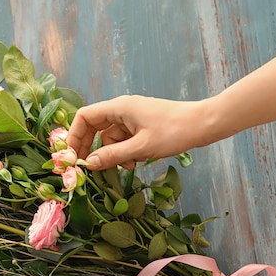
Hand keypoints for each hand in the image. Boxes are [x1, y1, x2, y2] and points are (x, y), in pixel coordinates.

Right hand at [66, 95, 214, 169]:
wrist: (204, 124)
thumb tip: (88, 164)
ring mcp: (131, 118)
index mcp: (119, 107)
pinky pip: (123, 140)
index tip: (72, 156)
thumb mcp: (141, 148)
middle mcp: (122, 110)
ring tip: (127, 166)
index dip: (74, 135)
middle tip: (87, 167)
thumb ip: (112, 156)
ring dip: (112, 154)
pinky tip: (136, 162)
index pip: (85, 117)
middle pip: (94, 128)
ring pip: (109, 138)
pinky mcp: (141, 126)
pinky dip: (125, 152)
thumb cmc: (174, 131)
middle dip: (90, 148)